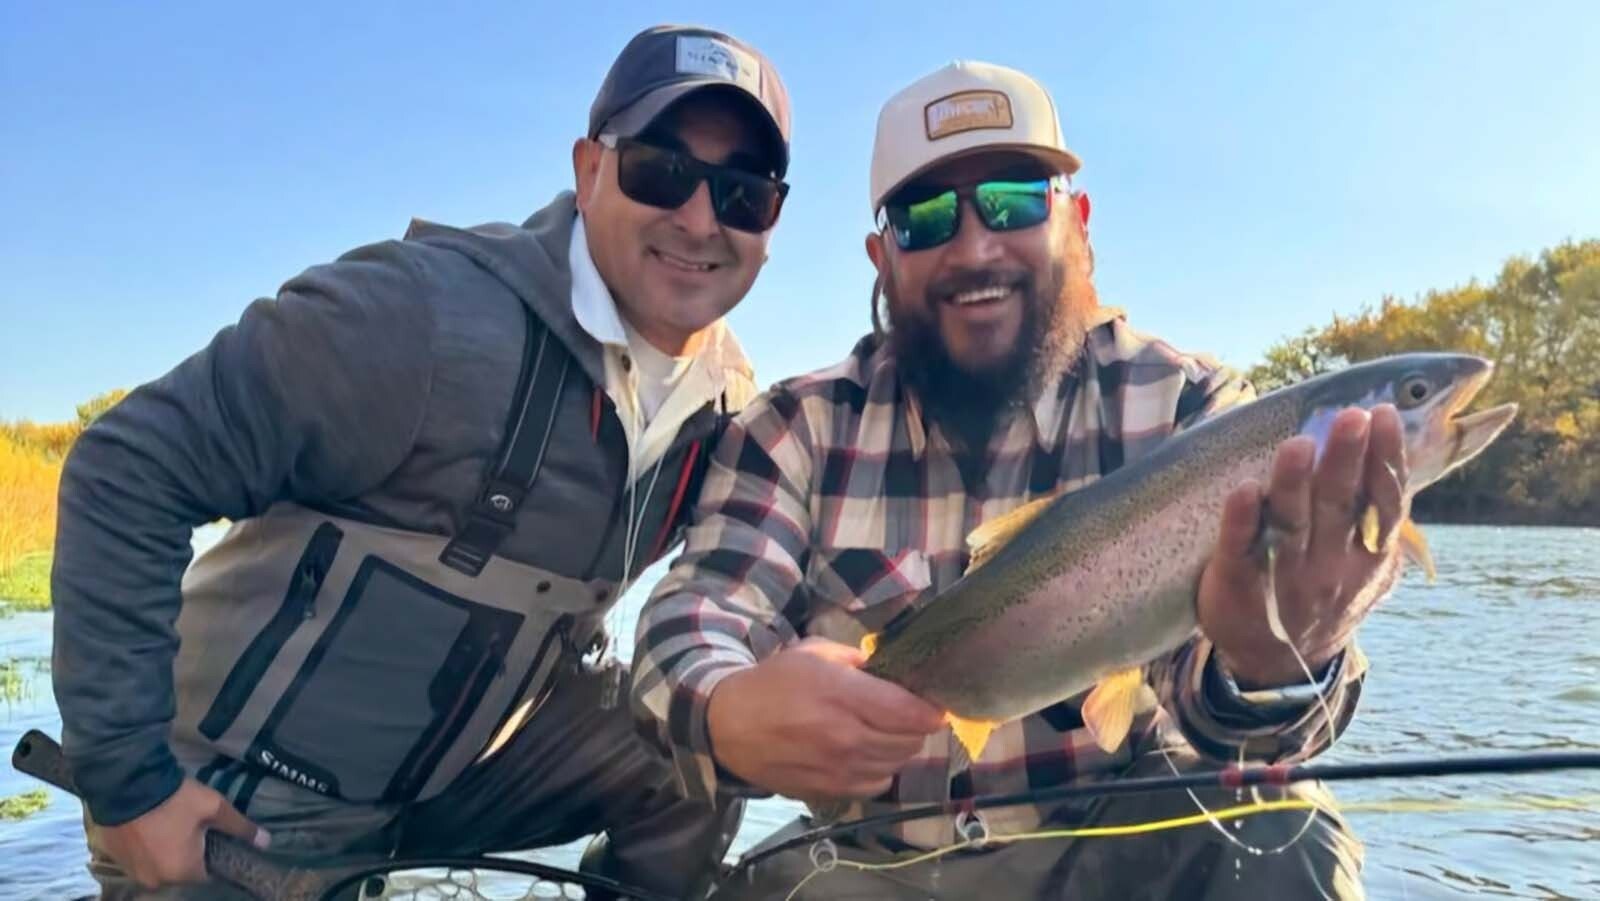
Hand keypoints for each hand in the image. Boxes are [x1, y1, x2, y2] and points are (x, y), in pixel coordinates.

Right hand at [98, 777, 269, 888]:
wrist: (127, 783)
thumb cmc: (176, 799)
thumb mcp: (215, 808)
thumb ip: (241, 828)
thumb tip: (267, 842)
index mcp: (182, 872)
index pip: (204, 873)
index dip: (209, 853)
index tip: (208, 835)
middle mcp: (154, 880)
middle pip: (179, 870)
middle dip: (185, 852)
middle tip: (187, 825)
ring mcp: (130, 870)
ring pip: (156, 864)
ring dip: (162, 850)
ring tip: (165, 823)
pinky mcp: (113, 856)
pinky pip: (136, 857)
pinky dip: (143, 846)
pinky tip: (146, 825)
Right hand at [707, 637, 945, 800]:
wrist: (729, 725)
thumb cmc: (772, 683)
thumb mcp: (813, 653)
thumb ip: (855, 659)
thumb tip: (889, 672)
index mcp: (843, 695)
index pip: (910, 713)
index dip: (930, 709)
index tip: (932, 703)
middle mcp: (846, 736)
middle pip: (910, 741)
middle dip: (916, 727)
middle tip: (906, 715)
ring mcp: (839, 769)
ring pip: (897, 765)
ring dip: (899, 750)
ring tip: (885, 734)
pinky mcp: (830, 790)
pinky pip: (876, 786)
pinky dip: (881, 771)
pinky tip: (867, 756)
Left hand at [1198, 404, 1406, 687]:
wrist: (1278, 662)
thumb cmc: (1324, 590)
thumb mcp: (1366, 566)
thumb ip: (1379, 521)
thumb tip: (1399, 458)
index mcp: (1366, 557)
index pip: (1382, 503)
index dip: (1386, 460)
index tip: (1384, 417)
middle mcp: (1329, 566)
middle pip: (1338, 505)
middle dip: (1346, 459)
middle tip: (1350, 417)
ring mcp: (1282, 575)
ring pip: (1290, 524)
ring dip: (1293, 483)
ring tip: (1298, 445)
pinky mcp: (1236, 583)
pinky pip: (1238, 549)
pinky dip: (1241, 520)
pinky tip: (1243, 490)